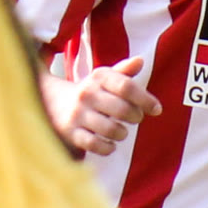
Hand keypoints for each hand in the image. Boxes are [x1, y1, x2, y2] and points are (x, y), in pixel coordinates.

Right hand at [40, 55, 158, 156]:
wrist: (50, 103)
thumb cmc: (89, 92)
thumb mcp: (103, 78)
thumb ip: (123, 72)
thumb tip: (140, 61)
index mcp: (98, 78)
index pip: (126, 86)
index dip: (146, 99)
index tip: (156, 109)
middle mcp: (87, 94)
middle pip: (122, 109)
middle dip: (135, 117)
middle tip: (135, 118)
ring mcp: (78, 114)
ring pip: (111, 129)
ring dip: (122, 133)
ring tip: (121, 132)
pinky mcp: (71, 133)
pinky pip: (96, 145)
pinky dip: (108, 147)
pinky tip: (110, 144)